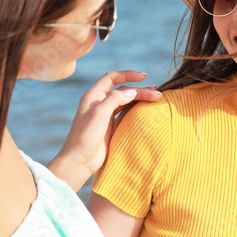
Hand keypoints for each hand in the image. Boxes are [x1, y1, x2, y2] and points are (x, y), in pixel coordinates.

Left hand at [48, 71, 162, 190]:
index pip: (112, 78)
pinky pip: (125, 113)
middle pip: (122, 90)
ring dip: (139, 99)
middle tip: (157, 94)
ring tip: (156, 99)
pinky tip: (145, 110)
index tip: (143, 77)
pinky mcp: (110, 126)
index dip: (127, 75)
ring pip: (125, 101)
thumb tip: (132, 91)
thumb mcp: (99, 114)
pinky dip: (136, 110)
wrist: (79, 161)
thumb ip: (114, 100)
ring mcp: (105, 115)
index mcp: (93, 96)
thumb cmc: (85, 137)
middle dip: (139, 90)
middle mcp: (99, 103)